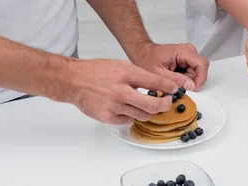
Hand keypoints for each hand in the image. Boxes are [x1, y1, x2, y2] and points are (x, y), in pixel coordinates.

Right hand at [62, 59, 177, 124]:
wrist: (74, 81)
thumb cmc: (97, 72)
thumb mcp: (120, 65)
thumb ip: (138, 76)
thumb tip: (159, 85)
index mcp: (125, 74)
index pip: (155, 82)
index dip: (168, 87)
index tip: (174, 89)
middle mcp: (120, 91)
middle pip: (154, 105)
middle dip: (166, 104)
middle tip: (167, 101)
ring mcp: (114, 106)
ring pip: (143, 115)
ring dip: (149, 110)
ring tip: (147, 104)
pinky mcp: (107, 117)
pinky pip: (129, 120)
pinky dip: (132, 115)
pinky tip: (128, 108)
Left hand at [133, 42, 208, 91]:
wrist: (142, 54)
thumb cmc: (147, 59)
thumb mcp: (159, 73)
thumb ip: (176, 80)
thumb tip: (191, 87)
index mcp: (183, 51)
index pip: (202, 64)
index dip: (200, 79)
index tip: (193, 89)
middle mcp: (189, 51)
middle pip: (199, 71)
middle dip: (189, 81)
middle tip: (175, 84)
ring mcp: (188, 56)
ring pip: (195, 74)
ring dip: (185, 80)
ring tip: (171, 79)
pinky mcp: (186, 60)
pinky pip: (191, 73)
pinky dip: (183, 79)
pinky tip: (172, 77)